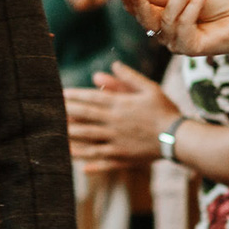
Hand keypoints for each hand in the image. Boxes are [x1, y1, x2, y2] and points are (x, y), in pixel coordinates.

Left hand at [64, 61, 178, 171]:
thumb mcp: (150, 89)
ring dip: (71, 137)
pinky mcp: (122, 157)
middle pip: (85, 117)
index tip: (59, 93)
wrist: (179, 137)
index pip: (92, 98)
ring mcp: (117, 141)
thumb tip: (113, 64)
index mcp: (120, 105)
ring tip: (55, 135)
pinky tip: (79, 164)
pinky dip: (91, 162)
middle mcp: (115, 123)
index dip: (74, 96)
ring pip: (89, 139)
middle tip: (49, 111)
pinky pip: (103, 160)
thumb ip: (129, 78)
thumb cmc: (165, 110)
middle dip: (66, 113)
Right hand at [114, 0, 228, 57]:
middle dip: (138, 3)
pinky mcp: (189, 49)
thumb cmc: (216, 4)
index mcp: (162, 18)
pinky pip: (183, 25)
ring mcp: (176, 43)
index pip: (139, 10)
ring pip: (165, 20)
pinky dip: (193, 6)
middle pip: (145, 20)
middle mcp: (166, 33)